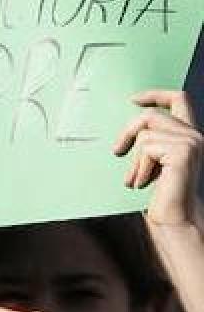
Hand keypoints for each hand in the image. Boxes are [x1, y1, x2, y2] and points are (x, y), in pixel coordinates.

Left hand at [114, 90, 201, 226]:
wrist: (174, 218)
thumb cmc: (161, 193)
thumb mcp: (152, 161)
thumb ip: (150, 141)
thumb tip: (130, 123)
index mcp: (189, 135)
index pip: (179, 99)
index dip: (155, 94)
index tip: (133, 100)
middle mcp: (195, 135)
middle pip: (151, 114)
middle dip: (128, 132)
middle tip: (117, 151)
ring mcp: (192, 143)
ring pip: (145, 134)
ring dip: (134, 159)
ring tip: (137, 179)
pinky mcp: (184, 152)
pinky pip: (147, 147)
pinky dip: (139, 166)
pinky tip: (142, 183)